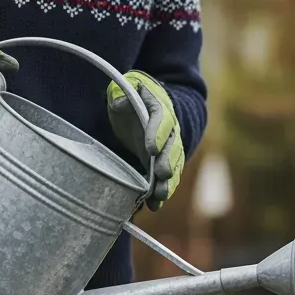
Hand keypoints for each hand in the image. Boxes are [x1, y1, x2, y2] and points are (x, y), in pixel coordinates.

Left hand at [107, 71, 183, 210]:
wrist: (147, 107)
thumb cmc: (131, 97)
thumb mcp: (123, 90)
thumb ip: (122, 95)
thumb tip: (120, 102)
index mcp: (159, 107)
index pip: (162, 119)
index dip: (158, 134)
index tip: (152, 149)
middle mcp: (170, 128)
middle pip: (173, 146)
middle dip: (167, 162)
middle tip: (162, 174)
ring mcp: (169, 147)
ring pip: (173, 165)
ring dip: (168, 182)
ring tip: (160, 196)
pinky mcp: (163, 162)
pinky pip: (167, 178)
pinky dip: (162, 191)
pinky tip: (155, 204)